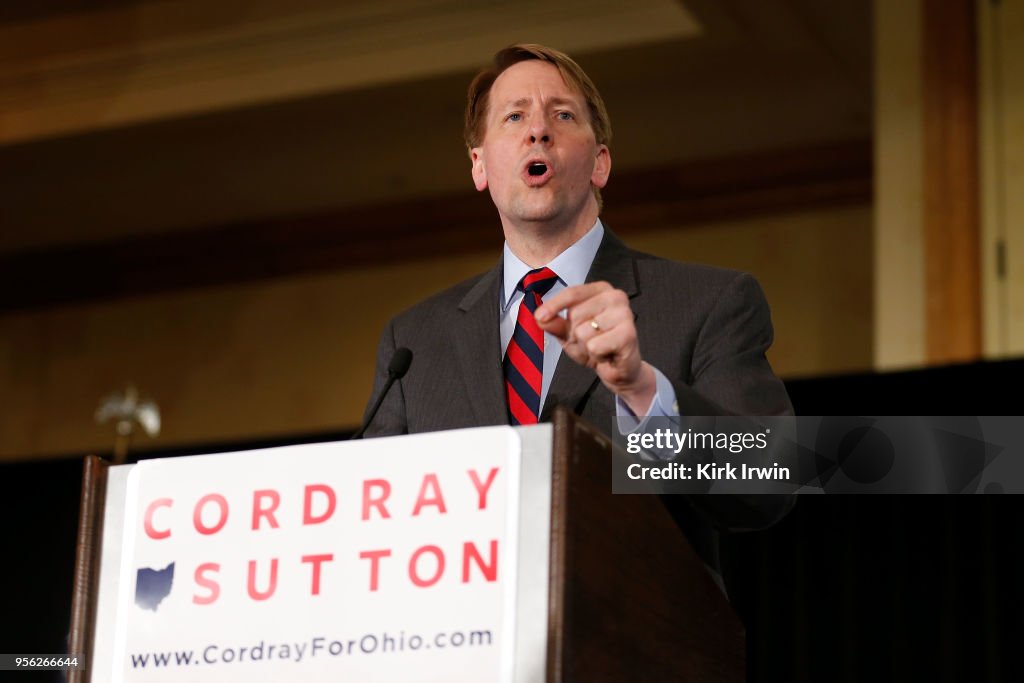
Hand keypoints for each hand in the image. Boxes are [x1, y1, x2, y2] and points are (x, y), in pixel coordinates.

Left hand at [535, 281, 656, 413]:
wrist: (618, 369)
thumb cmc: (598, 346)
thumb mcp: (569, 333)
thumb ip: (554, 324)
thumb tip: (540, 317)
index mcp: (601, 291)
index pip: (572, 293)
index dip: (554, 305)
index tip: (540, 316)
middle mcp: (615, 297)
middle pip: (575, 314)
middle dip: (575, 334)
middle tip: (589, 340)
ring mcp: (624, 314)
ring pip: (583, 331)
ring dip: (586, 346)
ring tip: (600, 347)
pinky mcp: (629, 334)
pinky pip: (595, 346)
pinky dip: (596, 355)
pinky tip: (608, 353)